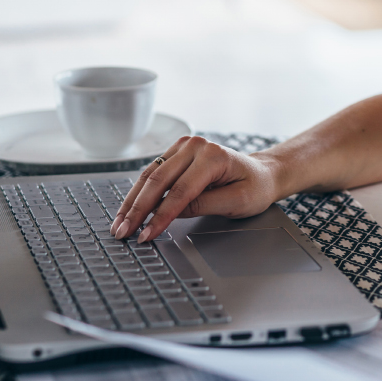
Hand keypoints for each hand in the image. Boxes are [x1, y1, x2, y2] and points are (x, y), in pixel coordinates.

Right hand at [109, 136, 281, 240]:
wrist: (262, 173)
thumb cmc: (255, 187)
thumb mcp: (237, 201)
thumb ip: (204, 205)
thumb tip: (171, 212)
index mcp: (213, 156)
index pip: (180, 191)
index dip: (160, 216)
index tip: (146, 234)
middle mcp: (195, 146)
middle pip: (158, 181)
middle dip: (137, 210)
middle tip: (123, 232)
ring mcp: (184, 147)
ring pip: (150, 175)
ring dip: (132, 201)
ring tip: (119, 224)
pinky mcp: (176, 152)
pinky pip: (153, 172)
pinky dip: (139, 192)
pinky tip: (129, 209)